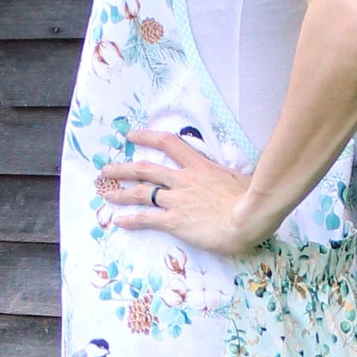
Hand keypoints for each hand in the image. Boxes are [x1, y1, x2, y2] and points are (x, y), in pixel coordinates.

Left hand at [98, 131, 269, 256]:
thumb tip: (231, 179)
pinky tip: (118, 221)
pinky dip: (131, 219)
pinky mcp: (175, 221)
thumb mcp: (239, 179)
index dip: (146, 137)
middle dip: (122, 168)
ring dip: (120, 192)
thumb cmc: (251, 198)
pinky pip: (147, 218)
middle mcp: (183, 180)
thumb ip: (227, 177)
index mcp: (200, 166)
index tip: (131, 135)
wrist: (248, 217)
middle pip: (145, 169)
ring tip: (105, 192)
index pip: (169, 143)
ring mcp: (177, 200)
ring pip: (141, 192)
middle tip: (106, 170)